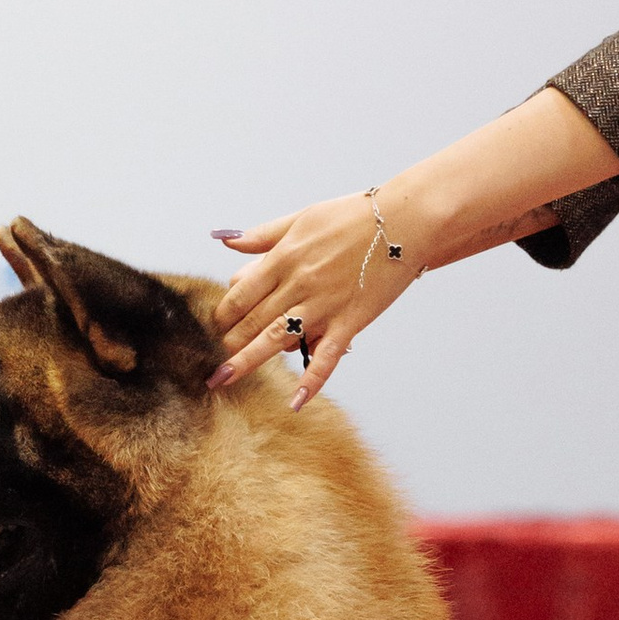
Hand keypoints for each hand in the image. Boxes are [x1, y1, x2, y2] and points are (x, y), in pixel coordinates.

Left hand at [208, 191, 426, 404]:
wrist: (405, 221)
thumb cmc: (354, 216)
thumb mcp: (302, 218)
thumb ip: (263, 235)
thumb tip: (227, 242)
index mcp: (284, 257)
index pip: (240, 293)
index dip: (223, 314)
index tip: (215, 328)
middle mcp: (298, 284)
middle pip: (252, 320)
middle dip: (228, 343)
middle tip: (213, 361)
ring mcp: (323, 306)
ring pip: (276, 339)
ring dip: (247, 362)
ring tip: (224, 379)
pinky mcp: (349, 322)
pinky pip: (326, 358)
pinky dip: (311, 382)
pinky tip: (296, 403)